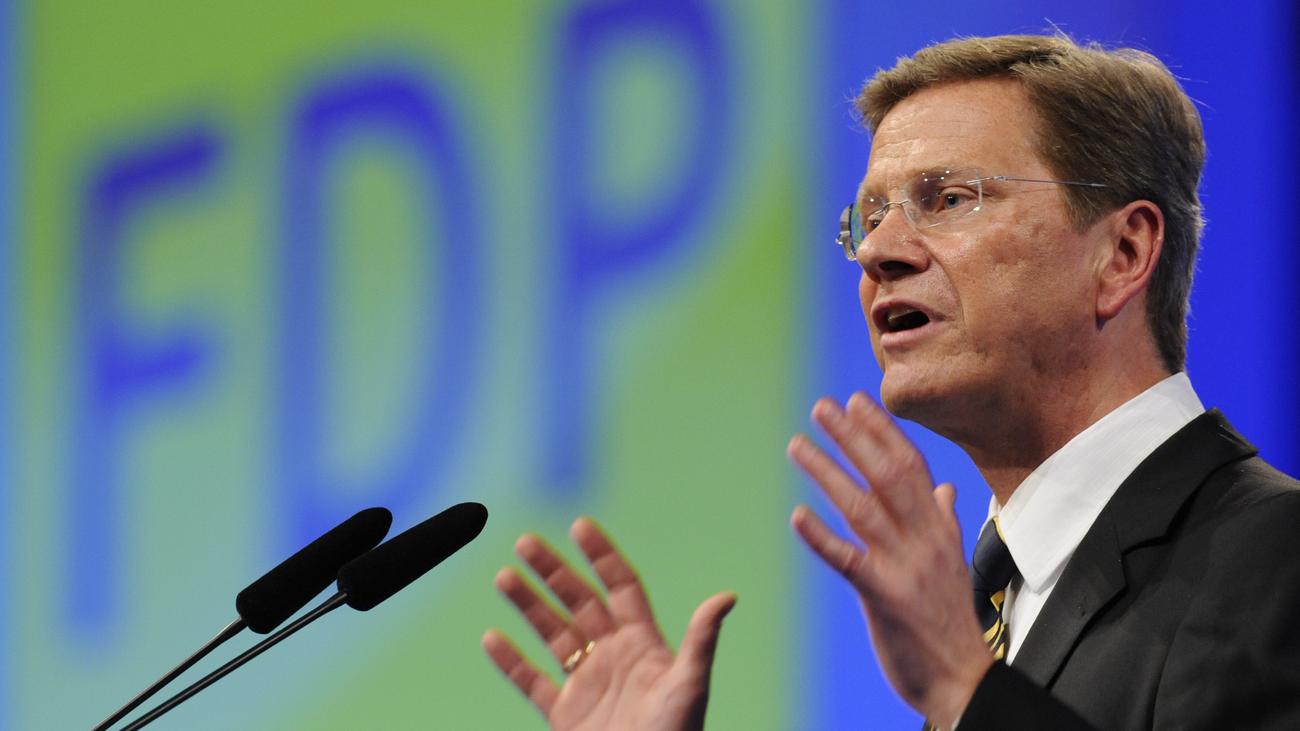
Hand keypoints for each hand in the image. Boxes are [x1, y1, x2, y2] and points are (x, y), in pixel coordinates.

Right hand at [483, 517, 736, 730]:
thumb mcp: (690, 686)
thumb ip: (701, 640)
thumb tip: (727, 596)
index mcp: (644, 643)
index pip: (620, 586)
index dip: (601, 556)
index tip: (579, 526)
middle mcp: (614, 656)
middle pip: (579, 601)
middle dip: (554, 571)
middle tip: (526, 541)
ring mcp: (588, 684)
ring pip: (552, 633)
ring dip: (528, 605)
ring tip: (505, 575)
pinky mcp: (566, 715)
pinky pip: (532, 682)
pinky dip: (510, 661)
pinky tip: (491, 637)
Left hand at [787, 393, 991, 728]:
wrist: (962, 679)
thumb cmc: (950, 619)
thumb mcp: (954, 562)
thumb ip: (944, 521)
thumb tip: (945, 488)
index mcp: (939, 528)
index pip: (912, 465)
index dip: (882, 431)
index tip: (856, 400)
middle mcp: (924, 539)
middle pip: (887, 475)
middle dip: (853, 437)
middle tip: (821, 407)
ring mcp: (903, 567)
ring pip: (862, 507)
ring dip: (827, 472)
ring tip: (797, 445)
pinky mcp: (882, 597)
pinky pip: (847, 560)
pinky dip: (821, 536)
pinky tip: (796, 515)